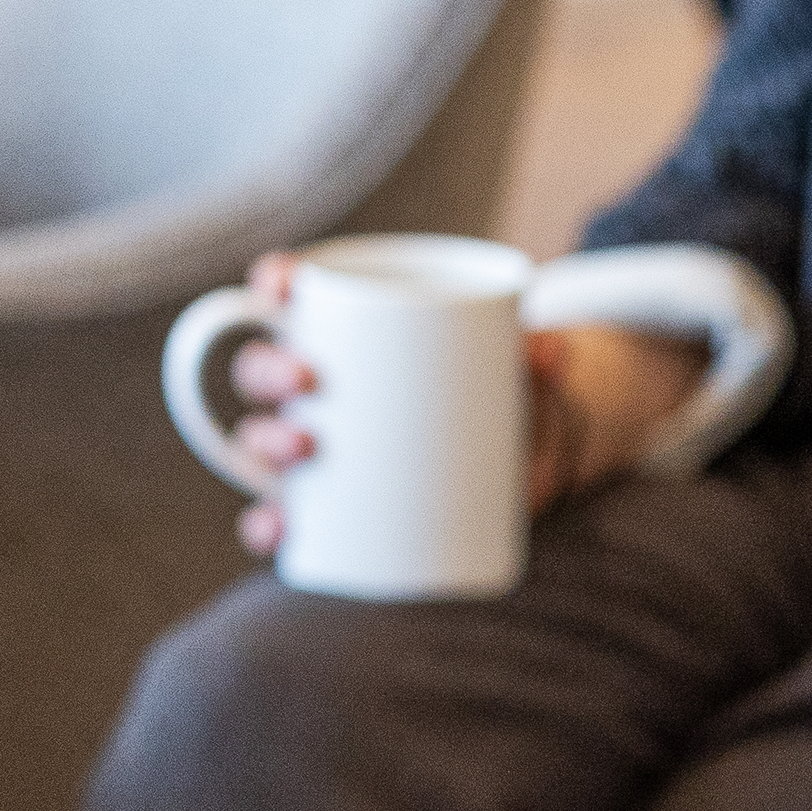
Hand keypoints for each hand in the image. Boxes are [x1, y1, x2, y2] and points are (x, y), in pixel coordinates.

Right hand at [215, 263, 713, 552]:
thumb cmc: (500, 388)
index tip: (280, 284)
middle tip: (307, 380)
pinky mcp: (327, 506)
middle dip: (268, 370)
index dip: (271, 283)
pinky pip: (280, 515)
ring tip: (305, 449)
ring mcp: (315, 448)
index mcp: (344, 330)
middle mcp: (315, 388)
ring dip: (265, 442)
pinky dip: (270, 523)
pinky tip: (279, 527)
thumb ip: (532, 355)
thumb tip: (552, 353)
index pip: (288, 294)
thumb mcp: (517, 367)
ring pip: (259, 440)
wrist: (518, 460)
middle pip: (260, 369)